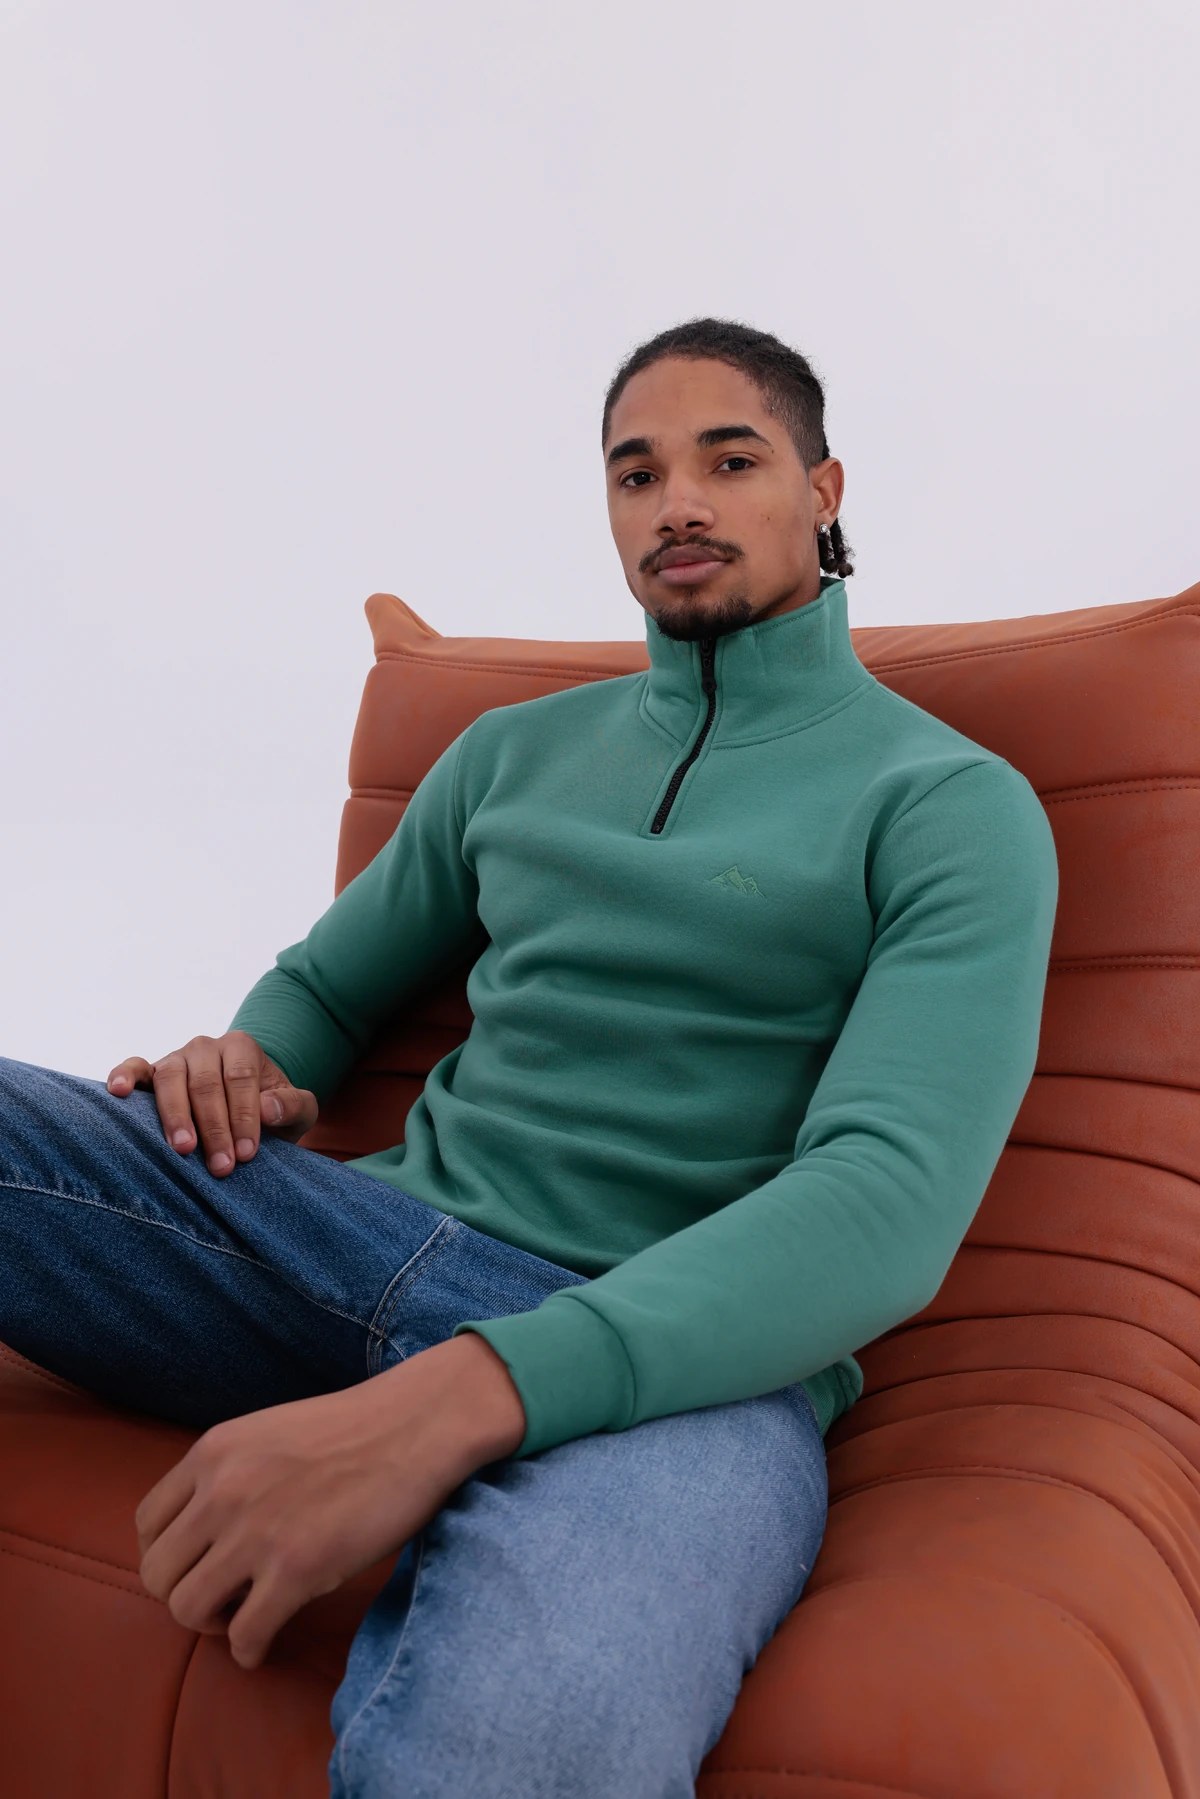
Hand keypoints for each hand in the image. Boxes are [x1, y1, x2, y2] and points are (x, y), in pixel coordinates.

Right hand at [107, 1030, 317, 1177]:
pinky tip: (118, 1092)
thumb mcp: (298, 1109)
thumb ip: (293, 1106)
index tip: (247, 1154)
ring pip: (169, 1078)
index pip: (240, 1078)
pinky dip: (124, 1075)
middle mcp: (205, 1047)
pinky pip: (134, 1067)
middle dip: (214, 1128)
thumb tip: (269, 1108)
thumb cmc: (272, 1110)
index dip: (244, 1117)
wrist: (247, 1105)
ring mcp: (175, 1058)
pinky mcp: (150, 1072)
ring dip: (176, 1116)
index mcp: (241, 1048)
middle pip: (205, 1083)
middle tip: (220, 1167)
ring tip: (183, 1148)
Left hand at [136, 1334, 525, 1668]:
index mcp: (212, 1453)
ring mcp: (256, 1533)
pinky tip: (266, 1640)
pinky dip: (249, 1649)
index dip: (168, 1555)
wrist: (416, 1425)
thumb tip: (205, 1530)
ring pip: (187, 1611)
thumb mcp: (269, 1433)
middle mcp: (222, 1492)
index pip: (146, 1525)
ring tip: (243, 1615)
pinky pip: (243, 1636)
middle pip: (156, 1576)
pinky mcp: (296, 1571)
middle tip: (222, 1596)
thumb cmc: (354, 1430)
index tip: (199, 1565)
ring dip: (212, 1625)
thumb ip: (230, 1471)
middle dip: (184, 1594)